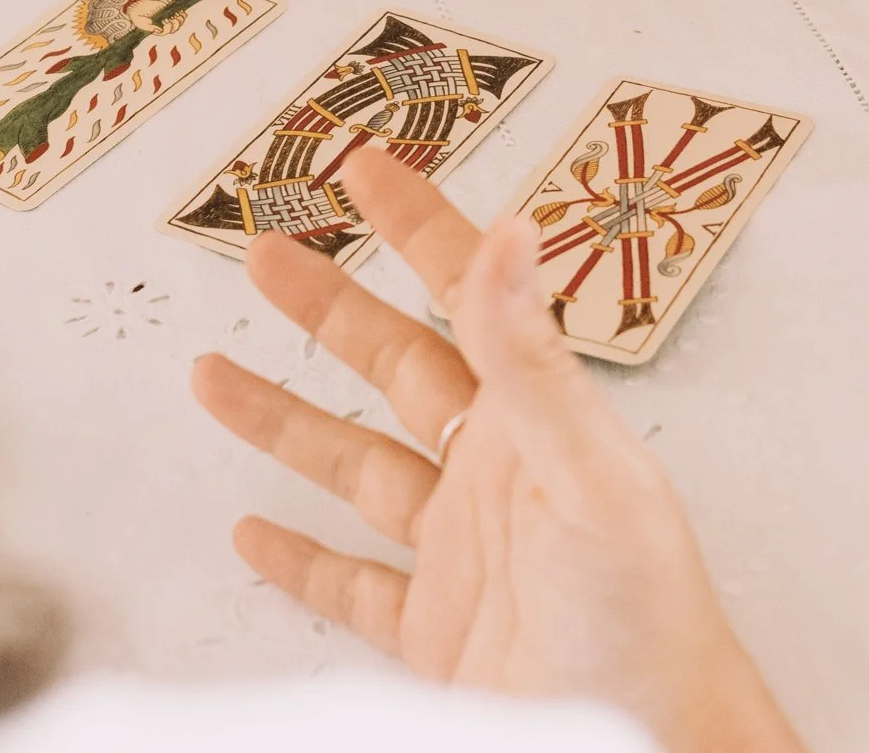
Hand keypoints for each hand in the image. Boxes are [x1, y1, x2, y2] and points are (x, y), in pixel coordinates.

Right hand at [192, 147, 802, 752]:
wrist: (652, 743)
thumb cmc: (647, 623)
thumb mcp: (586, 471)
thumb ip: (532, 357)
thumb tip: (510, 237)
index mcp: (531, 421)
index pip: (464, 295)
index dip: (414, 226)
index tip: (368, 172)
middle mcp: (491, 475)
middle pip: (391, 365)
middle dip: (326, 306)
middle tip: (268, 253)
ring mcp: (457, 554)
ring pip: (350, 465)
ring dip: (283, 417)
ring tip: (216, 373)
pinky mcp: (432, 632)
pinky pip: (348, 581)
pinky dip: (298, 557)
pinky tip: (258, 533)